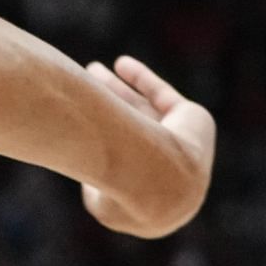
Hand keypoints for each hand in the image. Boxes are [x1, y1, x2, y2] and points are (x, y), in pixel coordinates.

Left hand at [81, 55, 215, 237]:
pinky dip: (142, 80)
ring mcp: (184, 145)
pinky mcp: (193, 119)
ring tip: (93, 69)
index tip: (72, 137)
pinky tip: (121, 64)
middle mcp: (169, 171)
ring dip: (119, 90)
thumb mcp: (99, 201)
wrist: (159, 181)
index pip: (122, 170)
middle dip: (105, 109)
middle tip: (82, 91)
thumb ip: (97, 188)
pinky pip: (163, 96)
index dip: (99, 152)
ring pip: (143, 112)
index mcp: (154, 197)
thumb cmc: (125, 194)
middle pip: (130, 132)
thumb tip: (92, 162)